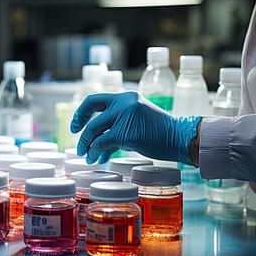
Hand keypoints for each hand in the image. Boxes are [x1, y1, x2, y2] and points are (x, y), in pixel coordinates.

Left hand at [70, 91, 200, 164]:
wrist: (179, 137)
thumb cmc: (159, 133)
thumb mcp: (136, 120)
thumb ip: (117, 124)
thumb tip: (96, 141)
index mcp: (125, 97)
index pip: (94, 99)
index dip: (81, 113)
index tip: (76, 126)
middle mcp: (124, 102)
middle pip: (91, 115)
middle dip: (81, 132)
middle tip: (79, 146)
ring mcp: (125, 116)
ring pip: (94, 130)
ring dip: (87, 145)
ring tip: (87, 156)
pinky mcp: (126, 132)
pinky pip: (102, 142)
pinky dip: (96, 152)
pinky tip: (96, 159)